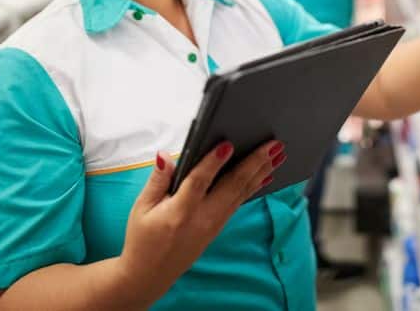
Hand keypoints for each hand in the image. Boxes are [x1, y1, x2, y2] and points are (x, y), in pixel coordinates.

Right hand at [116, 140, 285, 305]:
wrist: (149, 274)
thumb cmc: (143, 239)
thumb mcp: (141, 207)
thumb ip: (158, 179)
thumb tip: (166, 155)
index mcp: (179, 211)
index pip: (199, 181)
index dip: (213, 162)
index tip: (227, 144)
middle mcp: (202, 218)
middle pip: (232, 186)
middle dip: (254, 163)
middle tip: (273, 145)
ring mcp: (213, 224)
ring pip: (241, 193)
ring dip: (261, 172)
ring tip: (278, 154)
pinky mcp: (218, 228)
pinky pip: (239, 203)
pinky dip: (254, 187)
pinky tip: (266, 176)